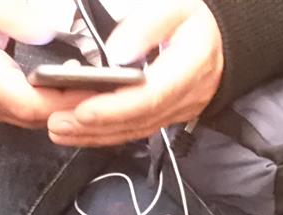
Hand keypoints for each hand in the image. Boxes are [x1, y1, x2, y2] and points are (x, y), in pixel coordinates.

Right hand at [0, 0, 94, 127]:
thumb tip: (49, 33)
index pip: (29, 103)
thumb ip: (18, 17)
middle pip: (36, 117)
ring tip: (92, 89)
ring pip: (33, 121)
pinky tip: (69, 92)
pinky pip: (26, 115)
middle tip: (105, 90)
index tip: (95, 89)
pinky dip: (50, 108)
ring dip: (63, 109)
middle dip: (72, 107)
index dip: (66, 101)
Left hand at [46, 0, 223, 146]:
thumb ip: (145, 27)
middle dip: (93, 124)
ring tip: (58, 129)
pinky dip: (105, 134)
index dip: (115, 107)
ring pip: (134, 130)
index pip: (151, 96)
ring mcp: (178, 110)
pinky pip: (136, 130)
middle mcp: (186, 96)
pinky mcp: (168, 116)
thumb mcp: (177, 7)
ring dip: (94, 134)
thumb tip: (116, 54)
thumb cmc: (200, 22)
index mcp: (191, 66)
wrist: (226, 41)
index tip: (82, 109)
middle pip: (137, 119)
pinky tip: (79, 132)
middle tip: (55, 120)